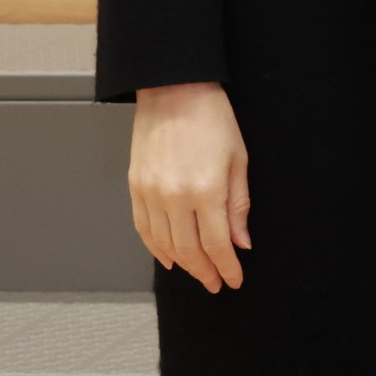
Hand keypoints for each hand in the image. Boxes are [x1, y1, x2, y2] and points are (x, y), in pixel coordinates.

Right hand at [128, 82, 249, 292]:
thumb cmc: (213, 119)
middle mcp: (174, 197)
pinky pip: (144, 229)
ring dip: (182, 264)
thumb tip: (241, 242)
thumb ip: (239, 205)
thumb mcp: (238, 160)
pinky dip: (156, 248)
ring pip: (164, 244)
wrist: (174, 91)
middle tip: (217, 283)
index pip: (217, 243)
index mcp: (206, 190)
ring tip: (199, 273)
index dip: (227, 266)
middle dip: (205, 271)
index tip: (235, 280)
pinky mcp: (135, 188)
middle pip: (189, 250)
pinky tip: (169, 258)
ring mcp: (150, 194)